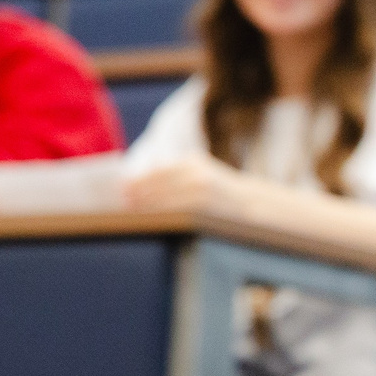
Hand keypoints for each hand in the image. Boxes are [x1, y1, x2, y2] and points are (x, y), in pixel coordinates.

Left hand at [122, 155, 248, 221]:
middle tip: (123, 199)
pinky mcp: (204, 203)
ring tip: (131, 208)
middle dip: (139, 190)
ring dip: (146, 202)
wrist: (253, 203)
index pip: (159, 170)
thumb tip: (143, 186)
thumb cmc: (221, 194)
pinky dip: (160, 210)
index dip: (140, 178)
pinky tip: (150, 214)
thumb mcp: (202, 174)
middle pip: (159, 181)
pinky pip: (176, 208)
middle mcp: (196, 171)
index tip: (124, 186)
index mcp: (193, 161)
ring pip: (165, 195)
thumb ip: (179, 175)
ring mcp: (201, 187)